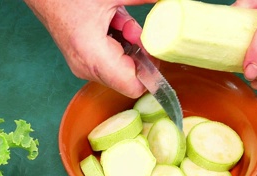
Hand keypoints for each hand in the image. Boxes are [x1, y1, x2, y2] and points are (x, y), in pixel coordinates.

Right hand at [25, 0, 156, 97]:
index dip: (151, 73)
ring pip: (121, 64)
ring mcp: (82, 64)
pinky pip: (109, 57)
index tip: (158, 52)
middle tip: (131, 27)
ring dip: (128, 43)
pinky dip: (117, 40)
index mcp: (93, 56)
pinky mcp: (81, 58)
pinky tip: (111, 21)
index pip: (134, 87)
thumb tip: (175, 5)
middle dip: (139, 51)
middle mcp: (86, 67)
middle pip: (129, 75)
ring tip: (118, 19)